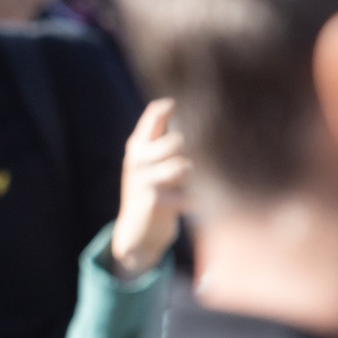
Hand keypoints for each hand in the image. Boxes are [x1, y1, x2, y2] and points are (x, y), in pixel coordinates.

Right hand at [107, 98, 190, 279]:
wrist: (137, 233)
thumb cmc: (151, 191)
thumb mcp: (148, 162)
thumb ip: (158, 136)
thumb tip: (172, 104)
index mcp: (137, 146)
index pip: (156, 114)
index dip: (177, 109)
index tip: (197, 111)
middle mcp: (137, 160)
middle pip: (177, 141)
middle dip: (195, 152)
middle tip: (200, 163)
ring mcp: (144, 181)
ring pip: (184, 167)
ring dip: (197, 178)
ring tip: (197, 185)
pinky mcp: (155, 202)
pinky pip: (188, 195)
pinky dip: (196, 201)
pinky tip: (193, 205)